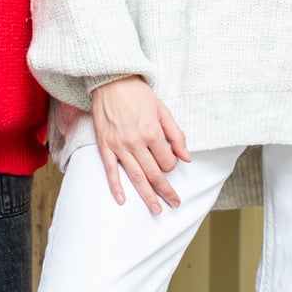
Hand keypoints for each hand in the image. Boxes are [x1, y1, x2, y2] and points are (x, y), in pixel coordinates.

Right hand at [90, 77, 190, 214]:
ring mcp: (119, 146)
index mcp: (152, 133)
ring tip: (156, 210)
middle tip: (174, 205)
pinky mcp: (105, 146)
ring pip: (135, 177)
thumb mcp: (163, 110)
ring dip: (146, 196)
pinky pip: (110, 171)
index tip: (170, 163)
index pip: (167, 162)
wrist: (111, 81)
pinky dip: (116, 187)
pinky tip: (122, 200)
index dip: (172, 166)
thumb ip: (176, 135)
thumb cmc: (139, 94)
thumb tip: (186, 158)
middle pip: (154, 175)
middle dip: (166, 192)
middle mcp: (136, 142)